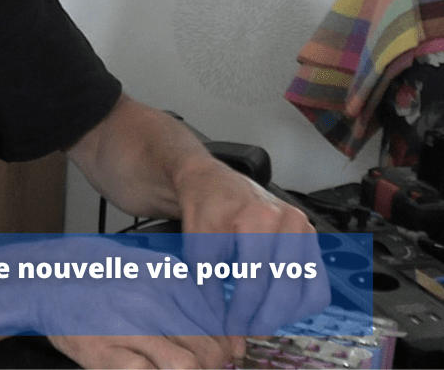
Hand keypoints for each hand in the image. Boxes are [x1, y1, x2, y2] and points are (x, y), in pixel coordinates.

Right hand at [21, 236, 235, 367]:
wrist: (50, 277)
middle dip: (215, 367)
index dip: (227, 348)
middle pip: (206, 348)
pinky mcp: (106, 355)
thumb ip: (177, 295)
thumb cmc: (99, 274)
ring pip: (186, 366)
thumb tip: (212, 328)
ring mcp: (130, 329)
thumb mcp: (145, 270)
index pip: (214, 322)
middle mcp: (153, 302)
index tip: (231, 358)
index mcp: (166, 279)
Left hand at [176, 156, 330, 335]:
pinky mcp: (310, 238)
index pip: (255, 278)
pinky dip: (301, 304)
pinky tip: (276, 309)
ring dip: (286, 316)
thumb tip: (224, 329)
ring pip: (308, 290)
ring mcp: (304, 228)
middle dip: (265, 319)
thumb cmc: (205, 210)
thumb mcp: (198, 246)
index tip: (230, 329)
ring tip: (260, 323)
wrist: (214, 182)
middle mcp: (288, 220)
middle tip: (247, 333)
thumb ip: (210, 288)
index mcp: (257, 217)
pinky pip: (318, 284)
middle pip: (286, 287)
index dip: (242, 311)